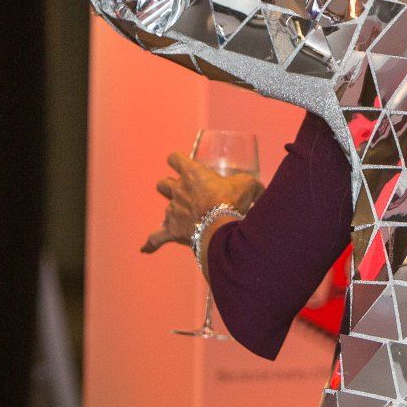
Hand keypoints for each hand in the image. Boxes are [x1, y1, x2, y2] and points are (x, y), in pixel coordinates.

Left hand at [141, 151, 263, 254]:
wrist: (221, 226)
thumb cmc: (232, 201)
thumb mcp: (247, 184)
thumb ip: (250, 184)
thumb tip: (260, 191)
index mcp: (191, 173)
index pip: (174, 158)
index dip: (177, 160)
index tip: (183, 164)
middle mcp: (178, 190)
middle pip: (162, 183)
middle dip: (171, 186)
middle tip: (186, 193)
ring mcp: (172, 211)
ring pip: (164, 209)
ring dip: (173, 212)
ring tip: (186, 219)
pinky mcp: (171, 230)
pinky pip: (156, 237)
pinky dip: (152, 243)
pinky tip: (146, 248)